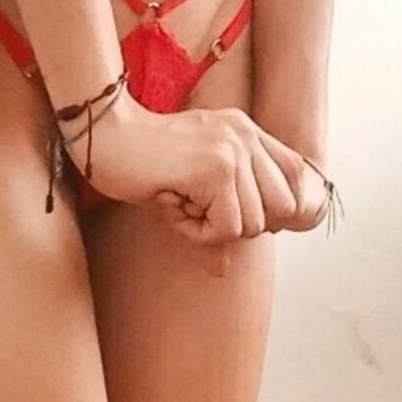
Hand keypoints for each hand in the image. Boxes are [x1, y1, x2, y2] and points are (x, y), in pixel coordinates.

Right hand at [60, 93, 300, 270]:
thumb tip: (224, 271)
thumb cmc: (139, 162)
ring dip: (214, 230)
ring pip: (255, 223)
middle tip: (200, 212)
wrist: (103, 134)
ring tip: (179, 204)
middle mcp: (246, 134)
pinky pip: (228, 229)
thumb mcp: (186, 191)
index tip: (236, 217)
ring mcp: (234, 149)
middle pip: (285, 206)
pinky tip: (171, 205)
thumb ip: (215, 222)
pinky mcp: (217, 168)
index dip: (278, 208)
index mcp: (246, 130)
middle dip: (244, 224)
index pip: (298, 174)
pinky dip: (198, 233)